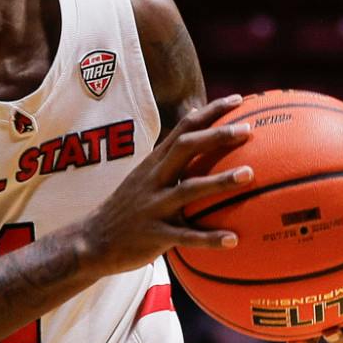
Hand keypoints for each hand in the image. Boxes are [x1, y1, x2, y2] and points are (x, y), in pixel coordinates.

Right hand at [77, 95, 252, 275]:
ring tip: (249, 175)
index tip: (239, 100)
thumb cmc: (129, 209)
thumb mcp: (145, 178)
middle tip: (248, 130)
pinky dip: (209, 238)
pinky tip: (234, 240)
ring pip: (188, 190)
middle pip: (185, 149)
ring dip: (219, 181)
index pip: (183, 128)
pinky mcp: (154, 236)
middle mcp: (153, 180)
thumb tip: (200, 135)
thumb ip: (171, 159)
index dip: (210, 112)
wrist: (92, 242)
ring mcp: (153, 207)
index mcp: (154, 164)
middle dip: (216, 137)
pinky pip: (185, 237)